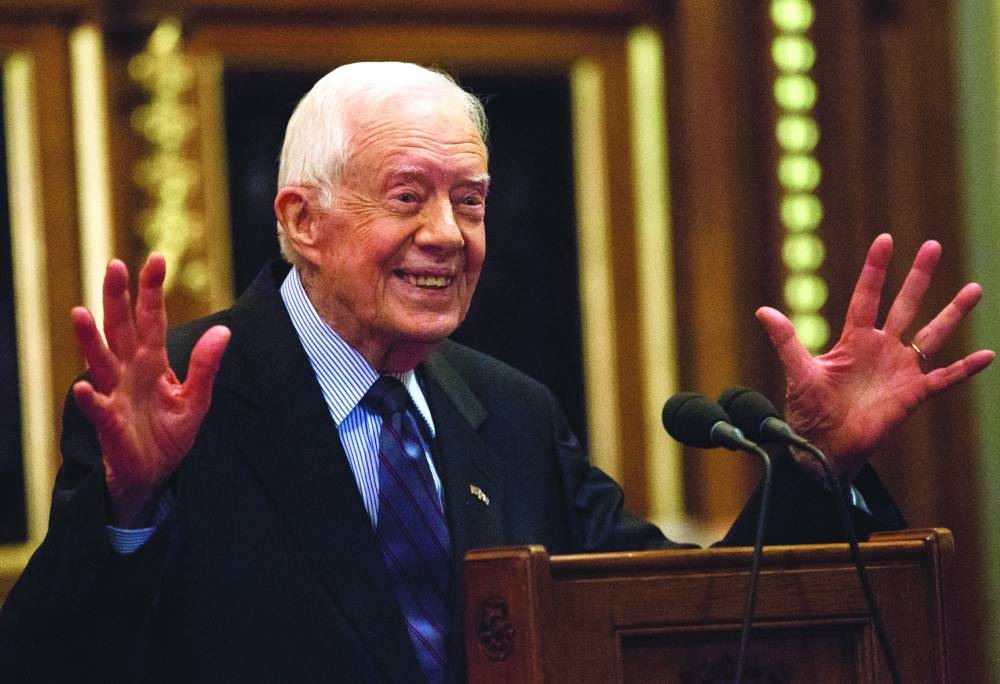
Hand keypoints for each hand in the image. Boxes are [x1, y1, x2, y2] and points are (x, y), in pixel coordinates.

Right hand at [71, 254, 229, 526]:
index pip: (152, 319)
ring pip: (100, 361)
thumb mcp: (196, 400)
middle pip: (121, 328)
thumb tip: (224, 330)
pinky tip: (83, 388)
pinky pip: (98, 409)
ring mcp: (116, 395)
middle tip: (114, 265)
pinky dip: (90, 399)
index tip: (156, 259)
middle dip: (117, 298)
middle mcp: (129, 372)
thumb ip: (206, 366)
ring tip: (80, 312)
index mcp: (152, 362)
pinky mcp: (110, 424)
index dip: (152, 290)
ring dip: (90, 339)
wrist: (153, 474)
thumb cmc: (170, 435)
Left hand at [755, 234, 993, 480]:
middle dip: (918, 276)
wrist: (824, 446)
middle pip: (905, 305)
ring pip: (932, 335)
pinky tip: (987, 355)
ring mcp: (900, 370)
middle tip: (932, 245)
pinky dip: (964, 368)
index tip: (884, 240)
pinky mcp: (913, 394)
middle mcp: (881, 348)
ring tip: (974, 289)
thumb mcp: (799, 372)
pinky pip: (944, 378)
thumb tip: (762, 311)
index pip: (867, 296)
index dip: (875, 269)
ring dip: (952, 313)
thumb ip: (786, 341)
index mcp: (854, 339)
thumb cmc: (809, 410)